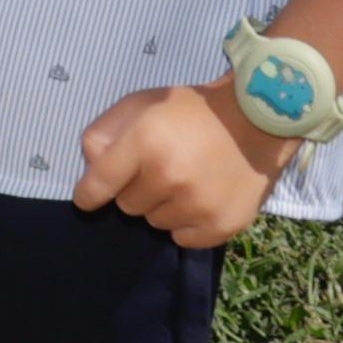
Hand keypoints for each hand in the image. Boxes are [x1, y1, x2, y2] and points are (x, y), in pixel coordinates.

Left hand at [76, 78, 286, 249]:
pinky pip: (182, 239)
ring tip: (184, 181)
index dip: (88, 195)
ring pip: (154, 223)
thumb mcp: (141, 104)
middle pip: (127, 206)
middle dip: (136, 190)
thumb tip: (91, 167)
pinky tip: (199, 199)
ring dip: (162, 206)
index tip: (86, 200)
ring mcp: (198, 205)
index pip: (100, 184)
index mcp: (144, 143)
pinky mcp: (222, 225)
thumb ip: (106, 132)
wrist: (256, 120)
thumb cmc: (191, 111)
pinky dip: (186, 223)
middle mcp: (169, 177)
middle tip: (158, 170)